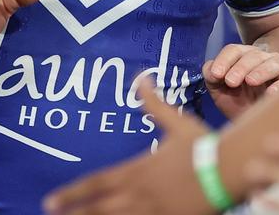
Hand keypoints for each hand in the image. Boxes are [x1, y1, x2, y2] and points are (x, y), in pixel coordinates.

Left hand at [44, 79, 212, 214]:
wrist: (229, 168)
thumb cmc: (202, 145)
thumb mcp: (176, 122)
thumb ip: (154, 104)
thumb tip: (141, 77)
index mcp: (137, 170)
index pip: (95, 184)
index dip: (71, 194)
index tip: (49, 201)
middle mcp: (139, 194)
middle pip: (98, 210)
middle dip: (75, 214)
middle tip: (51, 214)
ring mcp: (154, 212)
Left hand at [203, 43, 278, 119]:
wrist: (255, 125)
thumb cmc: (238, 103)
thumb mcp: (219, 91)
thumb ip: (211, 77)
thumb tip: (212, 70)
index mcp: (243, 56)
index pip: (234, 50)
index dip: (224, 60)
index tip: (216, 75)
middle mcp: (262, 58)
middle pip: (252, 55)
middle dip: (240, 67)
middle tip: (230, 82)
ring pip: (272, 63)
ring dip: (260, 71)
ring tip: (250, 81)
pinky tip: (270, 93)